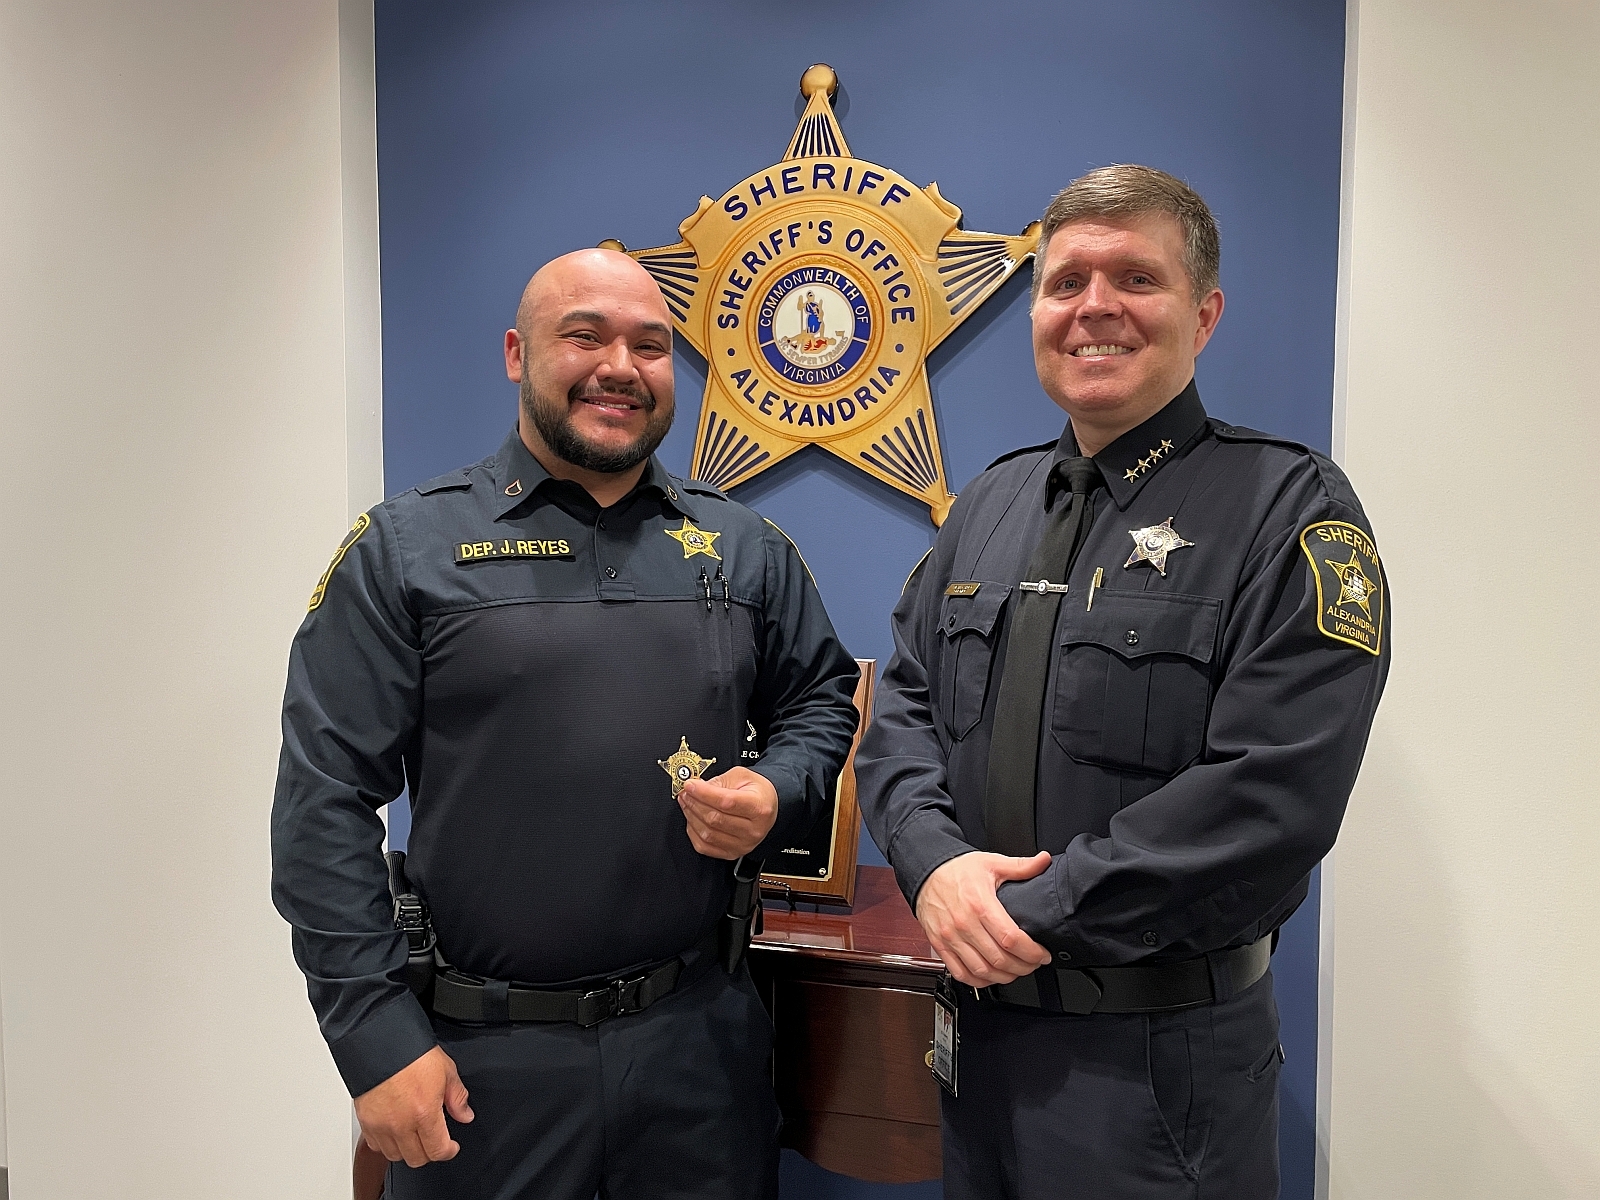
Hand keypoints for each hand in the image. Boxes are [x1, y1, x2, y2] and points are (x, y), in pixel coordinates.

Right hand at [354, 1045, 473, 1167]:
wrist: (380, 1042)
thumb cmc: (411, 1053)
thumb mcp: (446, 1070)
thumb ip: (457, 1097)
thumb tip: (465, 1115)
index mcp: (424, 1113)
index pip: (438, 1151)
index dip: (448, 1151)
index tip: (451, 1147)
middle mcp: (400, 1125)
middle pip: (416, 1159)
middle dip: (429, 1152)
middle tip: (434, 1139)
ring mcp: (380, 1125)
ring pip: (395, 1156)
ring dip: (407, 1150)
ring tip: (414, 1134)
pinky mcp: (365, 1121)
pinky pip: (375, 1145)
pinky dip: (386, 1143)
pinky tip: (394, 1130)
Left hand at [678, 767, 778, 859]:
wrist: (767, 807)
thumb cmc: (757, 792)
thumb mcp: (742, 776)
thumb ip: (719, 781)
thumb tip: (696, 787)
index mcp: (759, 807)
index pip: (726, 802)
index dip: (704, 793)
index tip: (690, 785)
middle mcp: (753, 830)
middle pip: (715, 819)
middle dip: (694, 803)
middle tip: (686, 792)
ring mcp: (743, 844)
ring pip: (708, 834)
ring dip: (691, 817)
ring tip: (687, 803)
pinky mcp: (732, 853)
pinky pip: (705, 847)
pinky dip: (693, 832)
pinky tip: (692, 819)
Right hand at [915, 851, 1054, 986]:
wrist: (926, 872)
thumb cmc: (957, 870)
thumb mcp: (991, 863)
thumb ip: (1020, 866)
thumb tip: (1044, 861)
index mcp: (980, 904)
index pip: (1011, 939)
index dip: (1031, 952)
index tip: (1042, 954)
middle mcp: (964, 924)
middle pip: (999, 959)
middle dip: (1024, 967)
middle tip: (1034, 964)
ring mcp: (950, 938)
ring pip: (982, 971)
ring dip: (1004, 977)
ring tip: (1017, 970)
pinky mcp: (940, 946)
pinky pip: (960, 973)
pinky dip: (979, 981)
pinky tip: (991, 975)